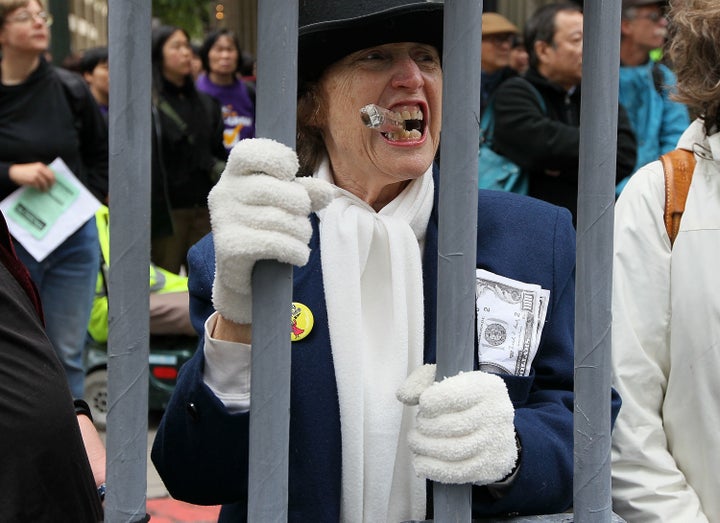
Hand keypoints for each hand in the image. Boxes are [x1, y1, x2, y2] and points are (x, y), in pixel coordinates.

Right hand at [8, 162, 54, 190]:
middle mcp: (39, 169)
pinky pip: (39, 186)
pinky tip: (39, 190)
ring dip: (45, 188)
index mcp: (41, 166)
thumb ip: (42, 172)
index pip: (51, 173)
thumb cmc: (24, 171)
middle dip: (51, 184)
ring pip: (45, 183)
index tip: (53, 183)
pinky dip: (39, 189)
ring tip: (45, 190)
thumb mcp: (34, 168)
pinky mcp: (32, 179)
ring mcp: (36, 174)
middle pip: (50, 178)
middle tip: (51, 188)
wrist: (14, 172)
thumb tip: (50, 179)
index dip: (53, 179)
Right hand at [207, 138, 333, 323]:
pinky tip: (298, 255)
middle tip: (302, 217)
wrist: (244, 273)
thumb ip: (305, 191)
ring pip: (280, 219)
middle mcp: (224, 192)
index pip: (250, 152)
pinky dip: (295, 251)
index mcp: (234, 173)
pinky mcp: (229, 246)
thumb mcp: (286, 203)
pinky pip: (275, 243)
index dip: (277, 159)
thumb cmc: (266, 226)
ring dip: (301, 232)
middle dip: (300, 205)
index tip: (291, 172)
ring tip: (301, 238)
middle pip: (275, 189)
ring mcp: (223, 219)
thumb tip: (326, 192)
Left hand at [396, 364, 517, 484]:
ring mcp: (496, 443)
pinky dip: (432, 468)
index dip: (430, 402)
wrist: (495, 426)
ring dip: (424, 447)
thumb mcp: (448, 378)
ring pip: (452, 450)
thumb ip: (422, 380)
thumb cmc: (465, 399)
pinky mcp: (491, 467)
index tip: (423, 404)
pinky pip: (456, 472)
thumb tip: (404, 396)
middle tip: (418, 425)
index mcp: (487, 387)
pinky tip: (420, 460)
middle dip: (425, 426)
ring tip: (415, 441)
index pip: (453, 395)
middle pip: (451, 426)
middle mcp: (497, 415)